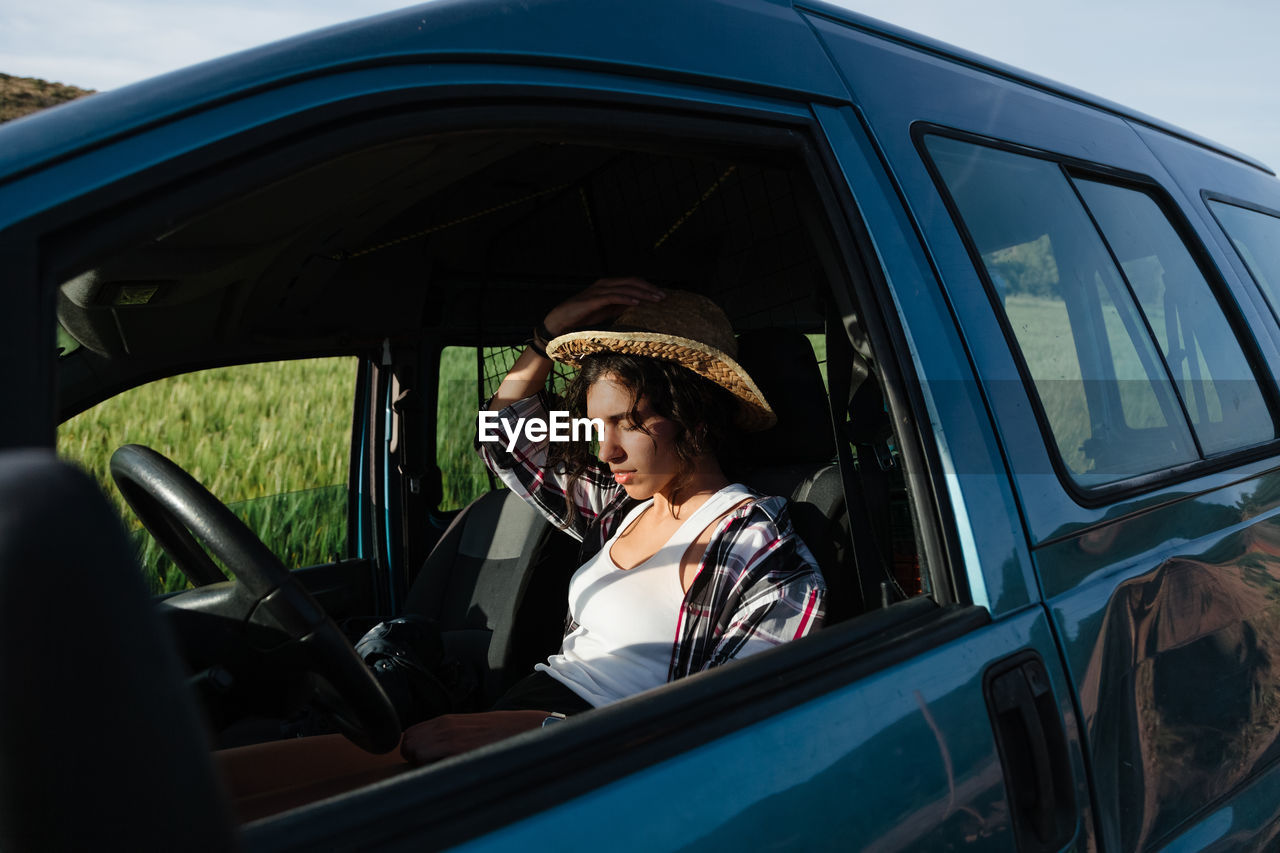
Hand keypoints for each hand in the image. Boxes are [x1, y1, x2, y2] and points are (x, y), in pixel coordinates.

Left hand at [399, 710, 549, 765]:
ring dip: (423, 765)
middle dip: (414, 759)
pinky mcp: (460, 752)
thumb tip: (429, 750)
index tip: (425, 758)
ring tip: (444, 767)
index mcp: (445, 721)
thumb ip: (447, 735)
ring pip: (416, 755)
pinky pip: (432, 764)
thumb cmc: (499, 731)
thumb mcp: (468, 727)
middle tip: (432, 765)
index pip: (409, 734)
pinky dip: (435, 770)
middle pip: (407, 745)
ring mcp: (451, 739)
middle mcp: (444, 727)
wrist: (525, 729)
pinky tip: (452, 769)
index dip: (413, 749)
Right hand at [543, 277, 665, 337]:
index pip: (632, 282)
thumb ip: (619, 307)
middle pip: (632, 282)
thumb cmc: (581, 318)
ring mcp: (597, 291)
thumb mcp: (605, 312)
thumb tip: (638, 307)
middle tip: (664, 296)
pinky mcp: (592, 300)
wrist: (559, 323)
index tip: (662, 295)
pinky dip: (626, 298)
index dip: (648, 287)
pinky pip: (612, 296)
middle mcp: (604, 284)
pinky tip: (637, 302)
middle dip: (650, 289)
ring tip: (656, 299)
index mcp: (607, 286)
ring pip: (625, 287)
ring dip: (643, 293)